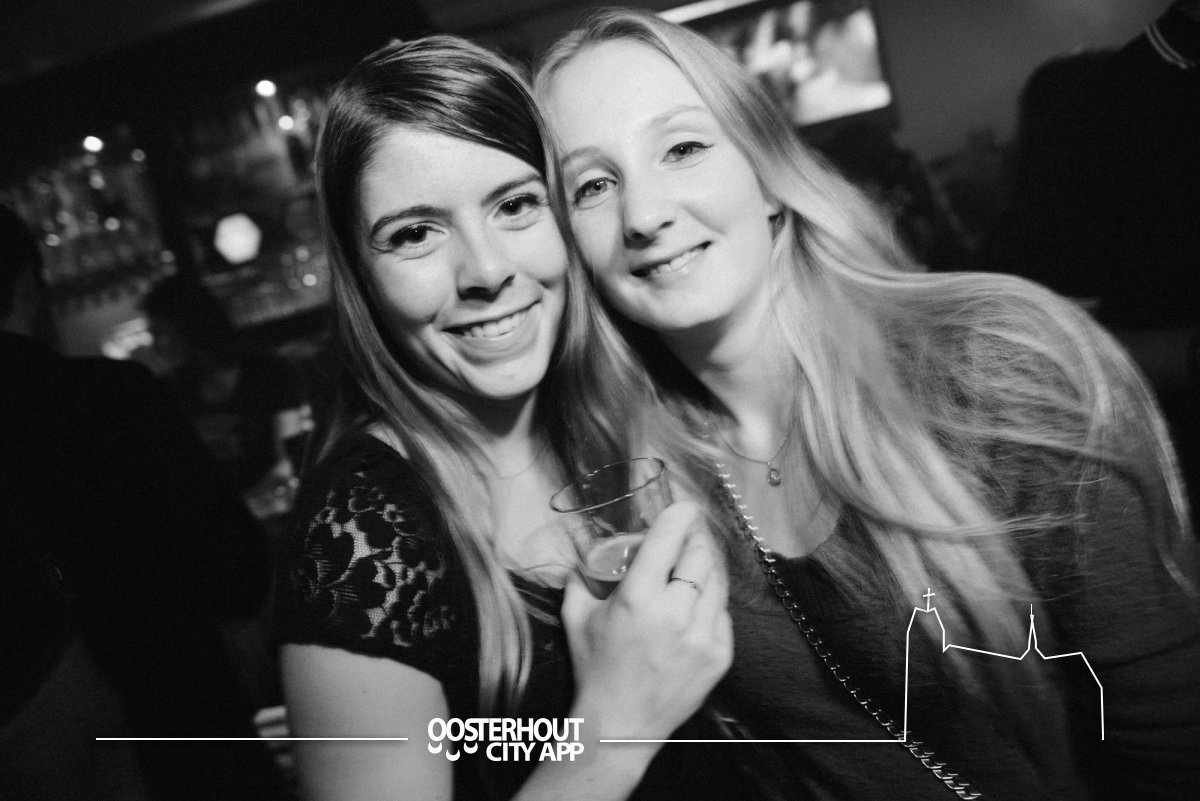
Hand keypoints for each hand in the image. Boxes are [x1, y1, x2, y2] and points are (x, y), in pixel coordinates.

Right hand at [561, 499, 732, 740]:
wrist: (621, 725)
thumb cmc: (595, 668)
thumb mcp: (576, 619)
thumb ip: (578, 580)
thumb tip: (581, 554)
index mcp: (638, 598)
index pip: (668, 538)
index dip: (679, 515)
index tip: (684, 507)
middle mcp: (674, 613)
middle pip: (700, 554)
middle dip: (695, 539)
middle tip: (688, 535)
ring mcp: (702, 636)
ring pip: (717, 581)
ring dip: (706, 567)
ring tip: (694, 566)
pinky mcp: (720, 656)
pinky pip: (724, 614)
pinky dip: (712, 602)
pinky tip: (697, 604)